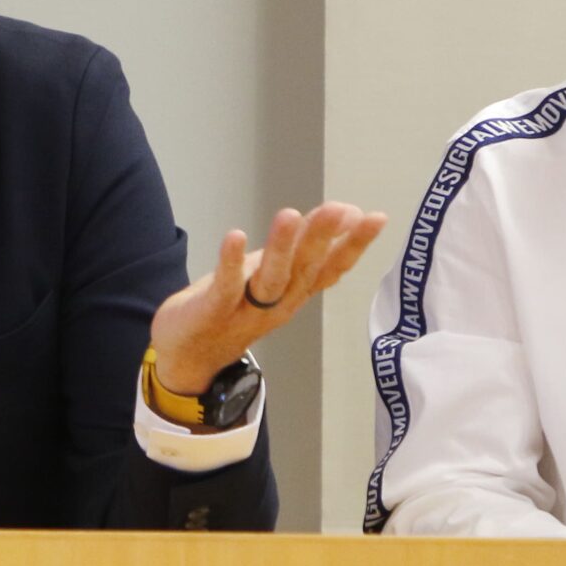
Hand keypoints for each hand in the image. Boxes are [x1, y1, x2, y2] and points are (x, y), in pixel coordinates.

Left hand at [150, 201, 387, 395]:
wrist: (188, 356)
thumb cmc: (234, 307)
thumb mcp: (273, 277)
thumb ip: (302, 250)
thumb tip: (341, 214)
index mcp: (295, 294)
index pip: (331, 269)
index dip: (354, 245)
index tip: (377, 218)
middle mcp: (278, 304)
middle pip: (304, 270)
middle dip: (322, 238)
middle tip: (340, 209)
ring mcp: (247, 310)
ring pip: (271, 279)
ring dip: (281, 247)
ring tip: (290, 215)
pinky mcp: (214, 311)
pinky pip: (225, 287)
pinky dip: (231, 262)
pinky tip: (236, 236)